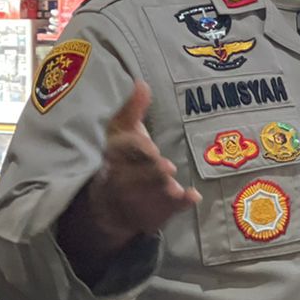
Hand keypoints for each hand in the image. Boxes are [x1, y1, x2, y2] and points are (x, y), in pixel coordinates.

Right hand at [85, 81, 199, 245]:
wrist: (106, 205)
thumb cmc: (119, 159)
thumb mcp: (121, 133)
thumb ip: (132, 110)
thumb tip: (141, 82)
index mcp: (110, 157)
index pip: (120, 152)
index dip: (136, 150)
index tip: (152, 148)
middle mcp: (117, 181)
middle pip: (132, 178)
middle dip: (149, 174)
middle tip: (167, 168)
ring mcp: (132, 203)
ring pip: (146, 198)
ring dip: (161, 192)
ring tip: (175, 188)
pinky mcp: (148, 217)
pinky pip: (162, 214)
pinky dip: (179, 206)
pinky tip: (193, 196)